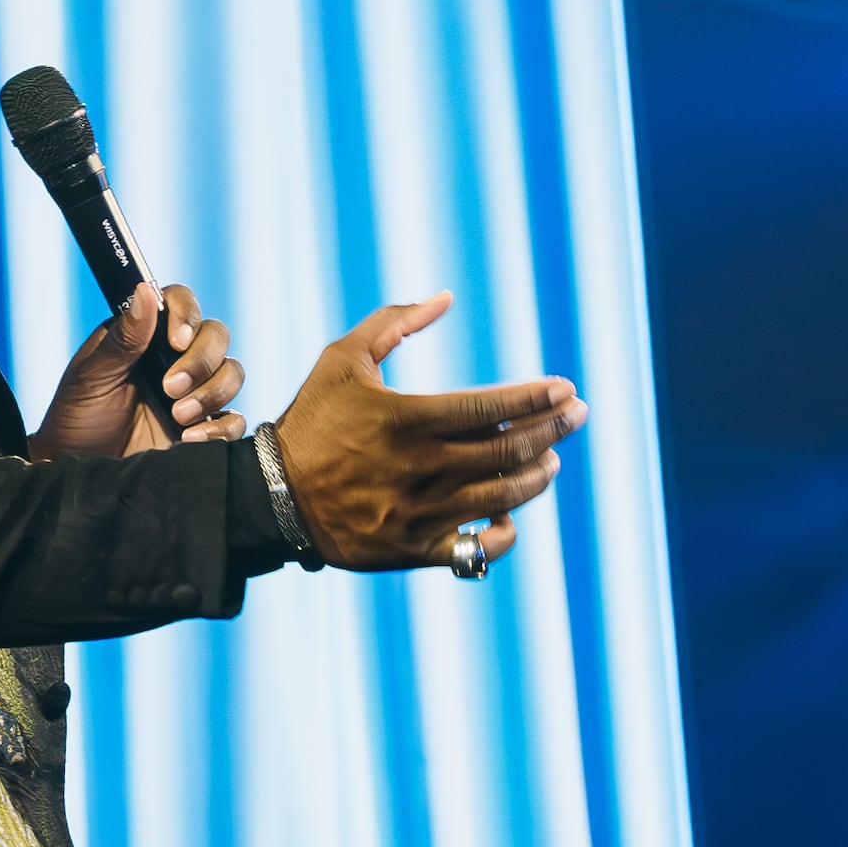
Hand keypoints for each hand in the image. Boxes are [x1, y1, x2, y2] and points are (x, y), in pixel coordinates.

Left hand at [27, 282, 247, 460]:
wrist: (81, 469)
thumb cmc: (77, 418)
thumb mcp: (92, 377)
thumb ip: (122, 339)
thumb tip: (145, 292)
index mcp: (146, 336)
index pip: (181, 304)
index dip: (187, 315)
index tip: (177, 340)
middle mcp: (175, 358)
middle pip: (216, 336)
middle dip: (201, 361)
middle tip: (170, 388)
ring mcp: (194, 392)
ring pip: (232, 372)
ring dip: (212, 392)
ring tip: (178, 416)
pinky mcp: (203, 427)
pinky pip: (234, 420)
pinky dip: (221, 427)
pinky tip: (191, 438)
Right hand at [272, 292, 584, 569]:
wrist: (270, 497)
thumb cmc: (311, 421)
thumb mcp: (341, 359)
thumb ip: (393, 322)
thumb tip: (446, 298)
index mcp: (405, 420)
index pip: (491, 408)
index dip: (535, 398)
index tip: (565, 389)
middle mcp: (418, 468)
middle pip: (507, 452)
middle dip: (552, 429)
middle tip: (577, 414)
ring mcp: (418, 512)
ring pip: (501, 497)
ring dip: (537, 475)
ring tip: (550, 458)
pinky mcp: (412, 549)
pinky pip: (475, 548)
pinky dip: (501, 532)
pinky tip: (507, 514)